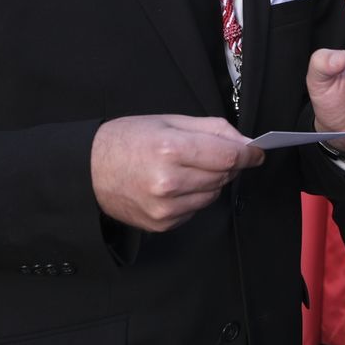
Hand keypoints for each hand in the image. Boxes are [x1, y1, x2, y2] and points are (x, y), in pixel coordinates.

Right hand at [90, 115, 263, 231]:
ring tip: (186, 168)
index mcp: (170, 149)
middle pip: (223, 176)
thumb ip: (212, 130)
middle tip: (212, 153)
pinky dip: (194, 197)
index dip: (249, 154)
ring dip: (211, 181)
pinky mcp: (162, 223)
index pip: (229, 156)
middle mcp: (169, 181)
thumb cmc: (126, 141)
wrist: (87, 171)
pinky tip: (174, 185)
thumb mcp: (169, 121)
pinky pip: (195, 209)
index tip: (257, 152)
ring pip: (213, 195)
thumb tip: (245, 142)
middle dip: (227, 164)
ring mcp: (165, 207)